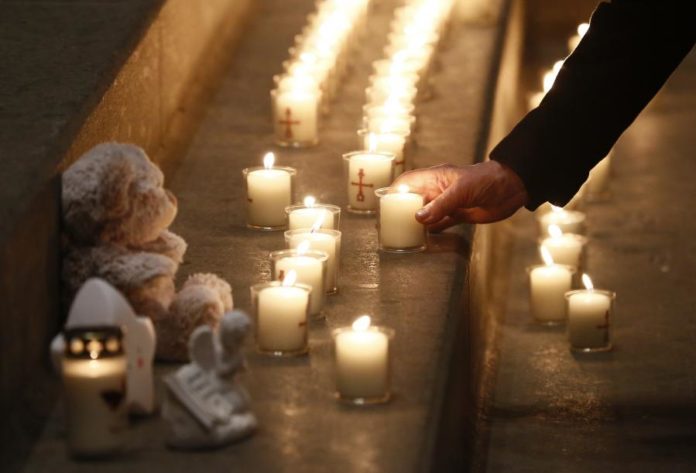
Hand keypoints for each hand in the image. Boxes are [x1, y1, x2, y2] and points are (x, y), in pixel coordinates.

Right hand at [392, 160, 527, 230]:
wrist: (512, 187)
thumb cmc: (486, 181)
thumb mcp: (461, 191)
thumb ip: (440, 205)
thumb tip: (418, 218)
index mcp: (435, 178)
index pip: (408, 183)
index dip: (394, 192)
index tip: (383, 205)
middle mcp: (438, 190)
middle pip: (414, 199)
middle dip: (401, 209)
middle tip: (388, 224)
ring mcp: (448, 203)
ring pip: (425, 213)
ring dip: (415, 222)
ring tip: (401, 233)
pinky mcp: (459, 215)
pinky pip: (440, 223)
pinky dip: (431, 230)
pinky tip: (423, 238)